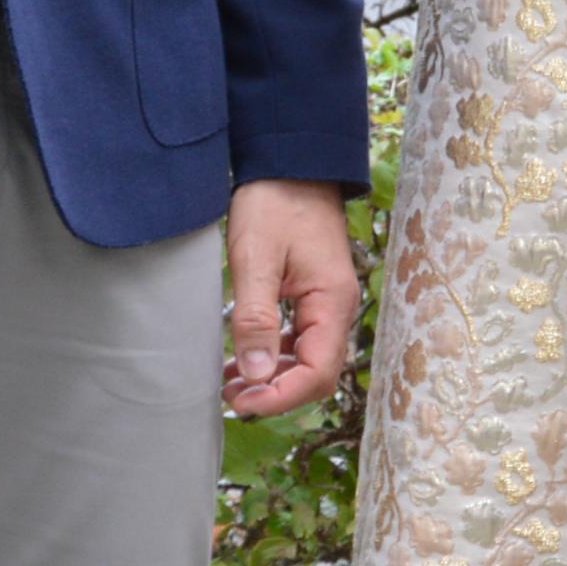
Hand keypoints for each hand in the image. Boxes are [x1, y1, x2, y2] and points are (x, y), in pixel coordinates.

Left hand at [223, 179, 360, 419]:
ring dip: (272, 377)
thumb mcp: (256, 259)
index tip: (242, 403)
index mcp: (332, 302)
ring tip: (229, 383)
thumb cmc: (274, 203)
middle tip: (231, 396)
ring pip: (306, 359)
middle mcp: (337, 307)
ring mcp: (326, 302)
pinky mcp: (311, 295)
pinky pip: (298, 339)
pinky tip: (241, 360)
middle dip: (276, 392)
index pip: (318, 373)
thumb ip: (256, 319)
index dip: (281, 397)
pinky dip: (272, 356)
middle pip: (316, 372)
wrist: (290, 162)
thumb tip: (256, 375)